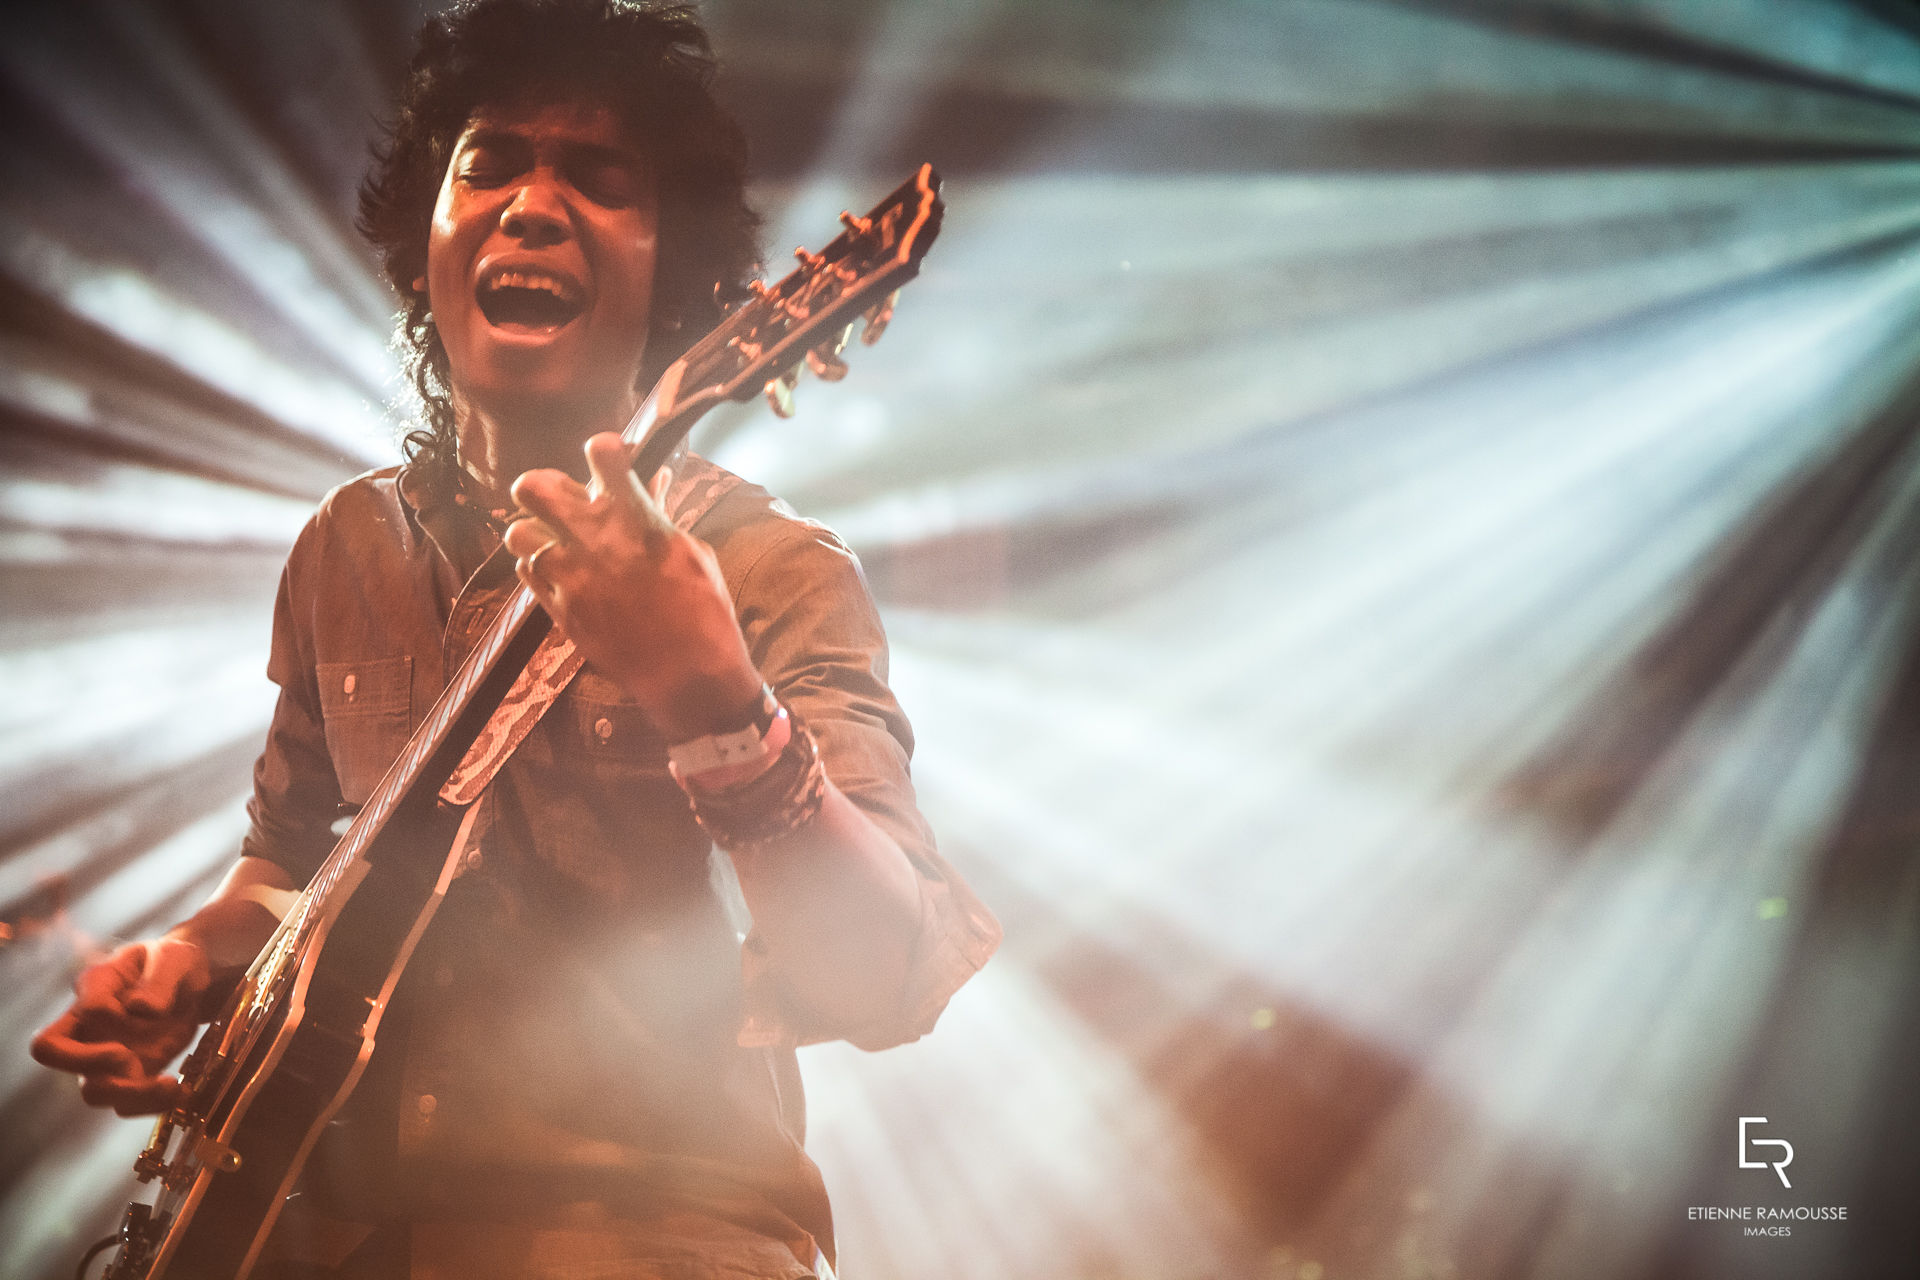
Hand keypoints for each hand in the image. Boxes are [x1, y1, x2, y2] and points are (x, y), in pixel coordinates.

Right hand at [30, 937, 211, 1114]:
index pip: (83, 1009)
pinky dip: (154, 1104)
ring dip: (130, 1095)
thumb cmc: (174, 962)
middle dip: (89, 1064)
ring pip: (93, 1091)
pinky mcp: (132, 1073)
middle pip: (54, 1054)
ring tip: (170, 1085)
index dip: (105, 1016)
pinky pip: (127, 1103)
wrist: (191, 981)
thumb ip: (160, 980)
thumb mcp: (176, 959)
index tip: (142, 1008)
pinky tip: (181, 1091)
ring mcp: (105, 1054)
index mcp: (96, 987)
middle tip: (130, 1059)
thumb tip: (142, 1009)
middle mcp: (89, 1025)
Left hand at [504, 433, 763, 739]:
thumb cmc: (703, 611)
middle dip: (547, 487)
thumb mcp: (692, 552)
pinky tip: (564, 574)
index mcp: (634, 517)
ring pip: (517, 533)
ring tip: (560, 542)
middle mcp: (593, 540)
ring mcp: (569, 576)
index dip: (604, 450)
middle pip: (532, 487)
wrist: (689, 675)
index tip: (610, 462)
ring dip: (537, 532)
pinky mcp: (558, 609)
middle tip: (565, 501)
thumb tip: (652, 483)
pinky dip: (541, 567)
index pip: (601, 452)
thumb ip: (660, 515)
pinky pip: (526, 573)